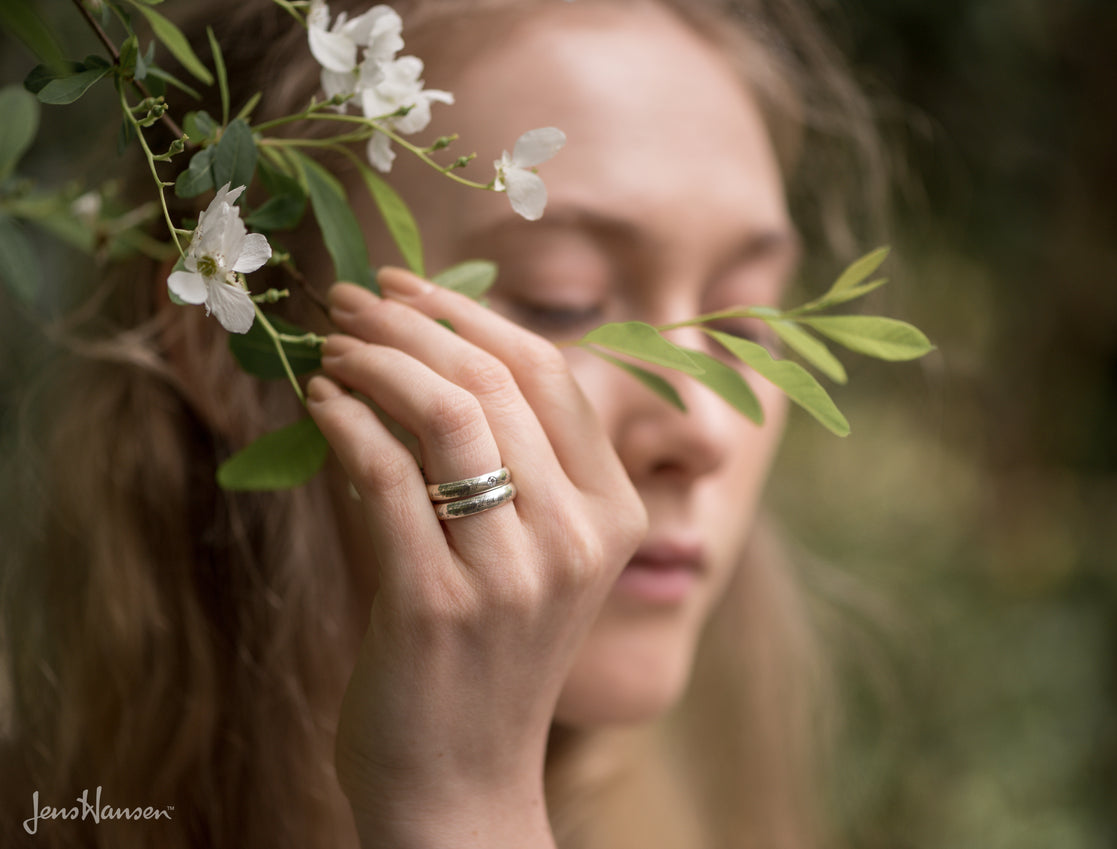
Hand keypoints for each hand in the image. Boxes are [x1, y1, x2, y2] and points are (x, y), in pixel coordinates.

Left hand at [306, 268, 646, 848]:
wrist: (461, 785)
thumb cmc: (483, 658)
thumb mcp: (520, 553)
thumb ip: (486, 458)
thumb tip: (407, 348)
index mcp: (612, 514)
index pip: (554, 375)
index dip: (473, 316)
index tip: (408, 287)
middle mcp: (577, 537)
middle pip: (495, 380)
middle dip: (410, 321)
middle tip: (348, 300)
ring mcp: (514, 573)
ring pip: (444, 413)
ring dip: (373, 360)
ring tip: (330, 347)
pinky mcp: (439, 604)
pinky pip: (384, 474)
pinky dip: (344, 422)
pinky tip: (320, 405)